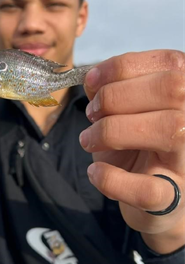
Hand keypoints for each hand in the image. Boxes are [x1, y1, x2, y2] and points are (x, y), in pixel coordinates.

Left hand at [80, 50, 184, 252]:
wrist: (156, 200)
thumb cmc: (140, 148)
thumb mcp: (127, 114)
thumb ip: (114, 91)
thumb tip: (93, 79)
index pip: (168, 63)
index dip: (122, 67)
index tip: (91, 82)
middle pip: (172, 89)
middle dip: (116, 97)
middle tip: (92, 114)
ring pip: (168, 129)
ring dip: (112, 131)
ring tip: (89, 139)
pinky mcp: (173, 200)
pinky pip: (148, 190)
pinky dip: (111, 179)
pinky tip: (95, 172)